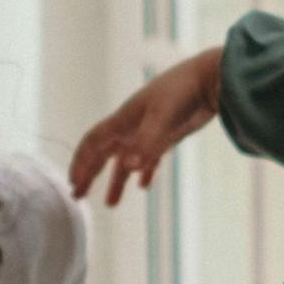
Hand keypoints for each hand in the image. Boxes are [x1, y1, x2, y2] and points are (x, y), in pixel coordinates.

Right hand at [70, 48, 223, 206]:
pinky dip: (144, 172)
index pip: (93, 143)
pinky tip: (143, 186)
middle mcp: (131, 127)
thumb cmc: (183, 92)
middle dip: (89, 174)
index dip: (81, 163)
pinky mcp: (166, 135)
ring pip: (126, 160)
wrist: (210, 79)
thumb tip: (129, 168)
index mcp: (124, 120)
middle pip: (103, 153)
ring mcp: (148, 131)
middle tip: (79, 195)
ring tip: (111, 204)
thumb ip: (147, 143)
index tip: (73, 183)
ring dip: (116, 181)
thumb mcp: (163, 117)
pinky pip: (149, 158)